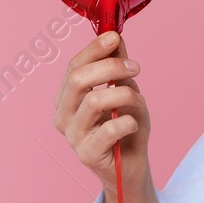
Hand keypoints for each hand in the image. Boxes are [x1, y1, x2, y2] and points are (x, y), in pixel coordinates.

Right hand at [55, 30, 149, 192]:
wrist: (131, 166)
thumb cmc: (125, 126)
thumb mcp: (124, 91)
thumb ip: (116, 67)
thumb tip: (114, 36)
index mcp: (67, 98)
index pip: (74, 66)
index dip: (94, 49)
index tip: (115, 37)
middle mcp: (63, 116)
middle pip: (79, 79)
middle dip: (111, 67)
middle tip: (136, 68)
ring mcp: (73, 136)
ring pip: (94, 101)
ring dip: (124, 94)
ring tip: (140, 100)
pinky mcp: (87, 154)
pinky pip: (109, 129)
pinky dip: (128, 121)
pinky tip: (134, 124)